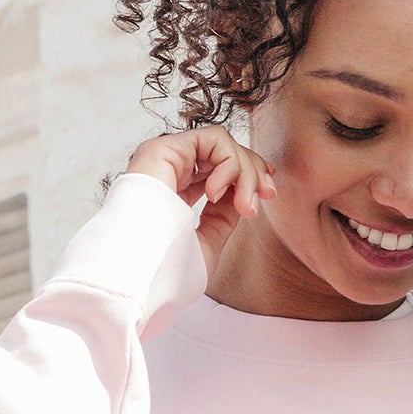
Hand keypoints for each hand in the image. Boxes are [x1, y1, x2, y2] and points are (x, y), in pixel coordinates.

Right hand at [126, 125, 276, 274]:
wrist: (143, 274)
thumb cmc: (168, 270)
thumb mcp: (208, 242)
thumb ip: (224, 216)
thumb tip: (243, 192)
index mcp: (175, 194)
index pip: (216, 170)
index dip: (248, 173)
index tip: (269, 192)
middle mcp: (169, 172)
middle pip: (223, 154)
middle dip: (254, 171)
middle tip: (267, 196)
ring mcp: (165, 159)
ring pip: (222, 145)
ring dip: (245, 172)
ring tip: (245, 206)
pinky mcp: (163, 148)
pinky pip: (213, 139)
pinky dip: (228, 162)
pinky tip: (217, 193)